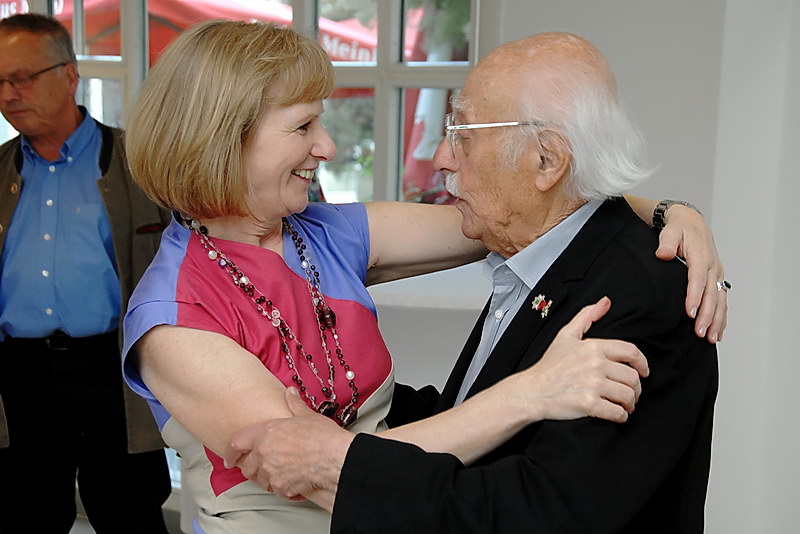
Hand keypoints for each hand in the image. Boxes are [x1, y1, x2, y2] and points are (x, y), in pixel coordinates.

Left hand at [224, 388, 353, 510]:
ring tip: (280, 475)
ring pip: (260, 481)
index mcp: (266, 432)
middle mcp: (263, 453)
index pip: (237, 442)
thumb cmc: (323, 437)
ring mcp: (271, 472)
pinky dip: (283, 489)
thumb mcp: (307, 416)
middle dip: (252, 469)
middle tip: (260, 469)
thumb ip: (294, 405)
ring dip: (267, 479)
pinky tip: (294, 484)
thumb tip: (290, 393)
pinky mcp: (281, 487)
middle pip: (246, 467)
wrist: (335, 458)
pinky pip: (277, 491)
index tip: (230, 458)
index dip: (231, 452)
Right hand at [518, 297, 648, 423]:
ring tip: (625, 406)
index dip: (643, 363)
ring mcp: (593, 385)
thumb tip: (605, 302)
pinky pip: (617, 413)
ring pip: (628, 395)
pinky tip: (617, 415)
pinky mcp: (589, 404)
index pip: (631, 352)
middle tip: (632, 394)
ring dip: (630, 404)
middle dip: (636, 388)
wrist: (533, 391)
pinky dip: (621, 416)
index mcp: (593, 347)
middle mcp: (595, 364)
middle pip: (632, 377)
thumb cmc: (549, 365)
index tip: (644, 371)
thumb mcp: (565, 336)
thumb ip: (586, 316)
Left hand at [655, 204, 726, 342]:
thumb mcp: (670, 231)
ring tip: (710, 338)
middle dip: (707, 315)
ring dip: (717, 320)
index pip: (698, 279)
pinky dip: (722, 317)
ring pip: (720, 300)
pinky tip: (717, 332)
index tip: (691, 312)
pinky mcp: (717, 279)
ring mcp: (717, 274)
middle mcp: (712, 266)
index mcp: (701, 256)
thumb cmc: (679, 228)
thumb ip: (666, 243)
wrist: (691, 222)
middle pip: (712, 294)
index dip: (695, 296)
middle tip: (699, 332)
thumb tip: (663, 254)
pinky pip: (722, 300)